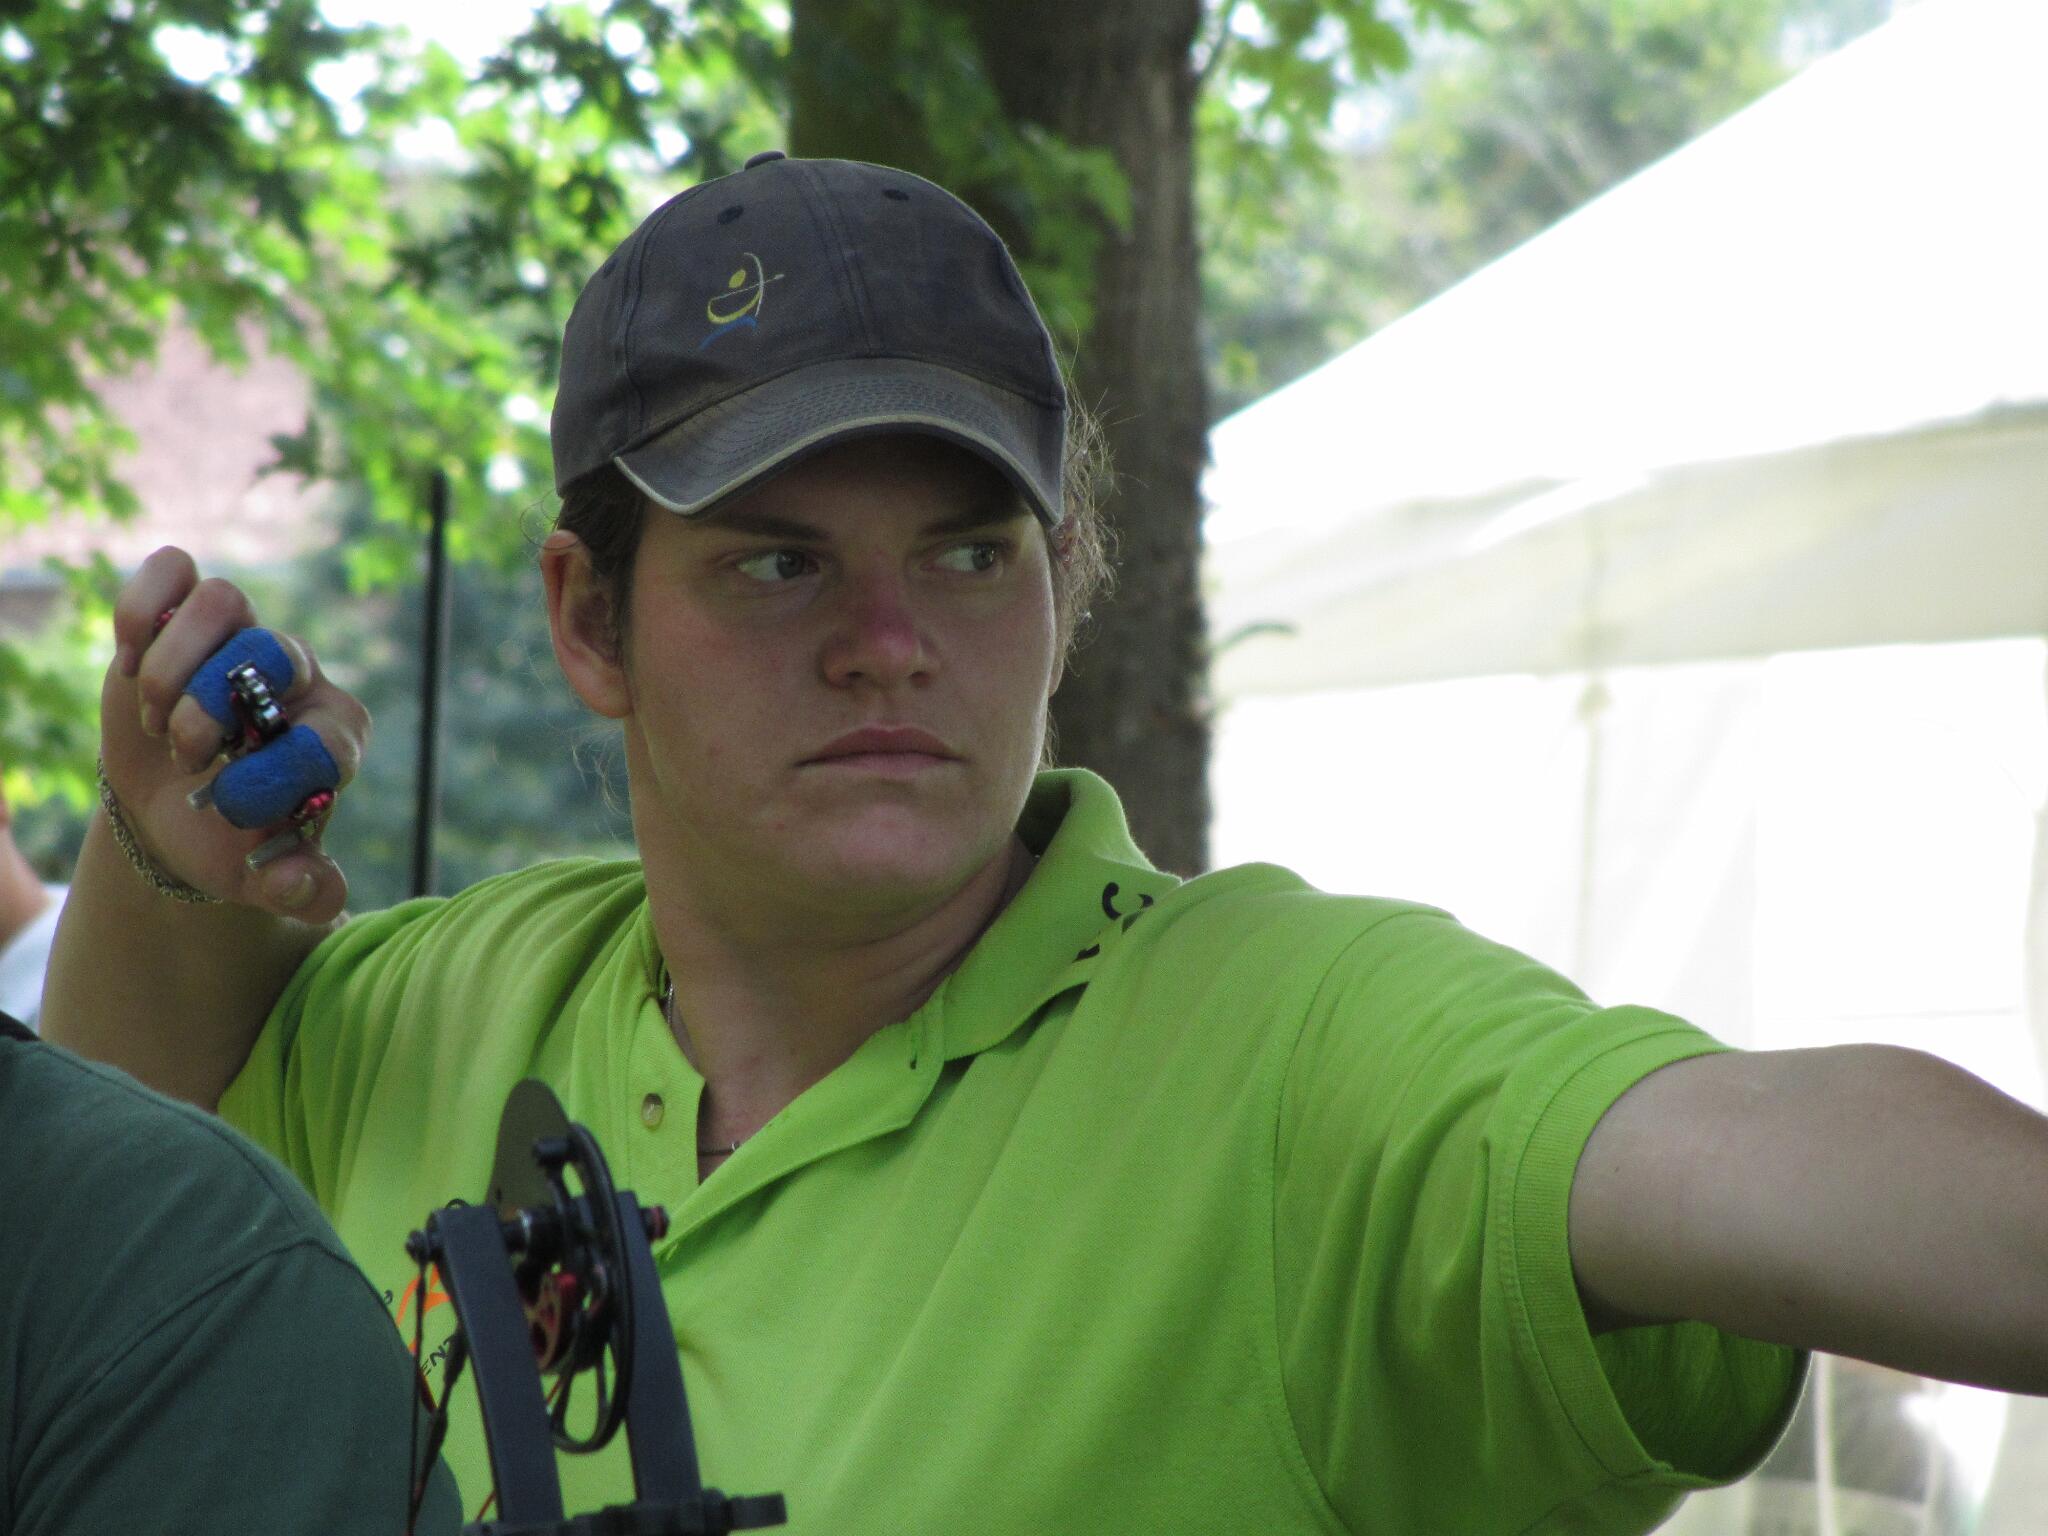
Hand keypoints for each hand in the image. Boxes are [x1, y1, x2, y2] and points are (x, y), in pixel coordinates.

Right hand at [103, 547, 369, 922]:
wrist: (170, 808)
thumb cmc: (227, 838)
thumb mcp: (261, 877)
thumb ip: (299, 891)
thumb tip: (304, 887)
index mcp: (332, 736)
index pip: (332, 734)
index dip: (277, 771)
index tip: (231, 804)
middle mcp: (299, 677)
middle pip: (278, 650)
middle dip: (214, 707)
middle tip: (187, 755)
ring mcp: (243, 636)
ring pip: (226, 602)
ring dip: (174, 667)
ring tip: (156, 721)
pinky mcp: (185, 614)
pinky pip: (176, 570)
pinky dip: (141, 610)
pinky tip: (129, 661)